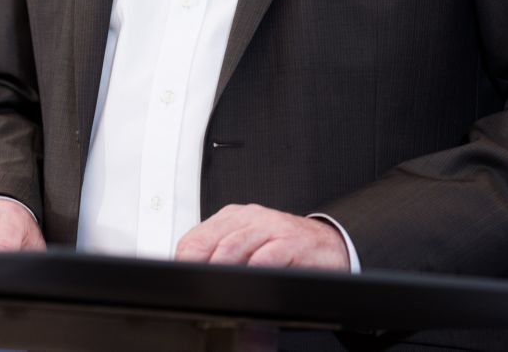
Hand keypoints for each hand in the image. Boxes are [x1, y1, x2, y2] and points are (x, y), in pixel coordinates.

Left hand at [174, 204, 349, 270]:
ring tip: (215, 288)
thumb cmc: (283, 248)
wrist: (328, 244)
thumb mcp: (248, 247)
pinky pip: (268, 256)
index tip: (180, 279)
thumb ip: (221, 258)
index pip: (196, 237)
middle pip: (212, 243)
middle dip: (200, 268)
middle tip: (195, 287)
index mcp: (231, 219)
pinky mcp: (292, 243)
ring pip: (235, 247)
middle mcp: (249, 219)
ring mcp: (270, 228)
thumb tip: (193, 278)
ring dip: (221, 270)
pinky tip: (249, 283)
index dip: (185, 261)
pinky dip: (254, 271)